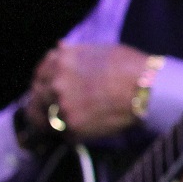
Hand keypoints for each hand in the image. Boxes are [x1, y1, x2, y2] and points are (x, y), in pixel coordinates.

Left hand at [25, 43, 153, 141]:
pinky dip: (71, 133)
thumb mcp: (101, 50)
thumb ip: (74, 53)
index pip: (39, 74)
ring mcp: (62, 107)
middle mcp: (56, 84)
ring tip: (66, 123)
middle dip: (44, 104)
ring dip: (52, 121)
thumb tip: (59, 47)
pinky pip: (63, 134)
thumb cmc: (129, 65)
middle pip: (35, 99)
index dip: (43, 82)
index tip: (49, 87)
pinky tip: (85, 128)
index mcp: (61, 62)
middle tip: (56, 109)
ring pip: (45, 120)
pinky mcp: (72, 128)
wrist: (147, 89)